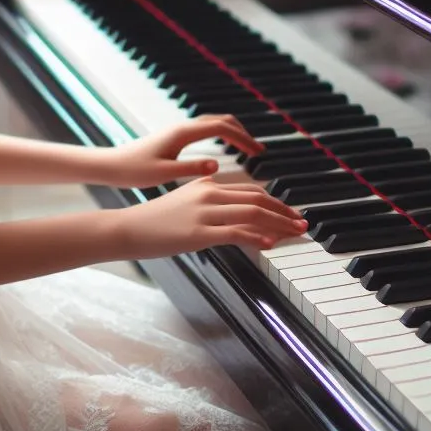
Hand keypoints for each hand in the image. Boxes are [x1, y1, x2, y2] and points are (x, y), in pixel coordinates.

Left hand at [98, 115, 266, 189]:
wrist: (111, 165)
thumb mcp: (163, 174)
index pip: (222, 128)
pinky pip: (206, 130)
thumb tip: (216, 166)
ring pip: (214, 123)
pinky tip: (226, 151)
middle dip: (243, 133)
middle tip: (258, 151)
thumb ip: (190, 169)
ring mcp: (179, 130)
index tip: (258, 153)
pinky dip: (222, 135)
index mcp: (182, 133)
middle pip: (222, 120)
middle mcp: (182, 127)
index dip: (243, 139)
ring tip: (248, 150)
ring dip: (233, 133)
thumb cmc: (133, 171)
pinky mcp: (175, 137)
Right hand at [113, 176, 308, 257]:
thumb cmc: (155, 219)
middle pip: (258, 200)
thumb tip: (231, 209)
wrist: (128, 227)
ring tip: (295, 234)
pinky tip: (269, 245)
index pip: (252, 191)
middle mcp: (209, 193)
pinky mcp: (198, 232)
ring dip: (279, 225)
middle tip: (302, 224)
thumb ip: (208, 200)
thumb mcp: (185, 201)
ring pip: (252, 214)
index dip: (276, 203)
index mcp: (208, 184)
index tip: (291, 214)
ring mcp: (204, 213)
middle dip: (285, 213)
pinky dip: (256, 238)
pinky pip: (235, 233)